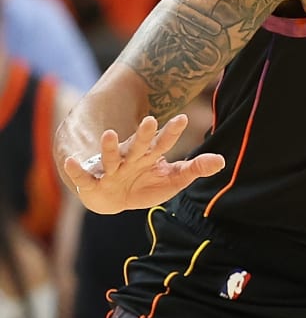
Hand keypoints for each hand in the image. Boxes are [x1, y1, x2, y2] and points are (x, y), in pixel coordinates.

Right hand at [61, 115, 226, 214]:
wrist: (113, 199)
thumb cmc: (145, 185)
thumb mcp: (173, 179)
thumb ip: (195, 168)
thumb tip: (222, 161)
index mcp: (149, 156)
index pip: (164, 142)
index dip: (172, 132)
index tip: (184, 117)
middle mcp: (129, 159)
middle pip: (139, 145)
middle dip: (144, 134)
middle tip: (151, 119)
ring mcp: (110, 170)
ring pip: (110, 157)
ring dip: (109, 147)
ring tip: (108, 134)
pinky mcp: (92, 183)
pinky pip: (83, 176)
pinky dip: (76, 170)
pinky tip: (70, 161)